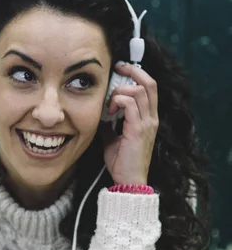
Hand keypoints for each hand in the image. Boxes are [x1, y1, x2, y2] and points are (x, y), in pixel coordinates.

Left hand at [100, 62, 158, 184]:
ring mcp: (147, 123)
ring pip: (138, 90)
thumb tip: (99, 112)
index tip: (121, 69)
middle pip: (149, 83)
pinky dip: (117, 101)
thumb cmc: (122, 162)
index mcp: (148, 118)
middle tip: (117, 68)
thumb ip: (110, 123)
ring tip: (110, 104)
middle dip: (132, 71)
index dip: (137, 74)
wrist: (128, 181)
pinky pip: (130, 103)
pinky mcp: (138, 129)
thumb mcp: (113, 137)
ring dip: (120, 91)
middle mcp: (151, 118)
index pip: (149, 87)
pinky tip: (110, 111)